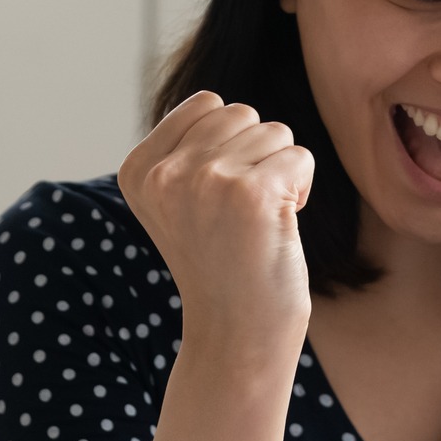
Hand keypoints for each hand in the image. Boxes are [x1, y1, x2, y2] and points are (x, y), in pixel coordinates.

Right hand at [119, 91, 314, 349]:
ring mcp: (205, 179)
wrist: (237, 337)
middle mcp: (165, 172)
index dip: (230, 145)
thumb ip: (186, 152)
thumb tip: (222, 105)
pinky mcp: (251, 193)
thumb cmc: (222, 266)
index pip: (206, 103)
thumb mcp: (179, 203)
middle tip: (244, 214)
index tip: (220, 198)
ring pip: (275, 132)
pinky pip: (300, 156)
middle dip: (258, 156)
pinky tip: (279, 227)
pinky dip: (301, 189)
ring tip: (259, 223)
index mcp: (138, 169)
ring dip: (281, 173)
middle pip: (242, 113)